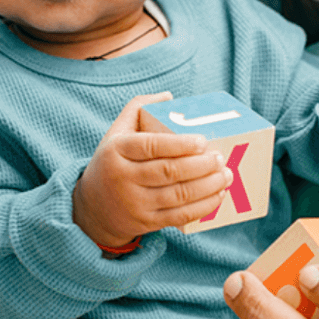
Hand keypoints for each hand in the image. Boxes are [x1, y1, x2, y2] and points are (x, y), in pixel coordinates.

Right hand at [72, 91, 232, 246]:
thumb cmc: (112, 163)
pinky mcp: (146, 222)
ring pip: (178, 195)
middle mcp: (123, 178)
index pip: (151, 146)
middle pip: (169, 171)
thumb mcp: (115, 133)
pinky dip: (202, 207)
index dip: (180, 144)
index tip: (203, 141)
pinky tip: (217, 195)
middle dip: (201, 165)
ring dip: (208, 186)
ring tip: (226, 175)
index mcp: (116, 151)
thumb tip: (169, 96)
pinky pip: (179, 216)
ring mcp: (134, 203)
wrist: (92, 209)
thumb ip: (138, 108)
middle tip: (220, 158)